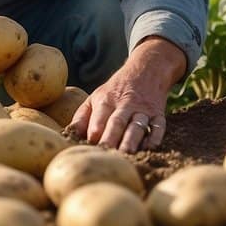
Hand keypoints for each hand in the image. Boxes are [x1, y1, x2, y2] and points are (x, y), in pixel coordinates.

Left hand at [68, 37, 185, 152]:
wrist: (146, 70)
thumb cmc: (115, 91)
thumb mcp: (95, 98)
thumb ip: (81, 118)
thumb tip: (67, 136)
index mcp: (106, 100)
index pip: (98, 118)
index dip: (94, 132)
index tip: (89, 148)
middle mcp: (124, 104)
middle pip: (117, 122)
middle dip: (111, 138)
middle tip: (106, 155)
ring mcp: (142, 109)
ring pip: (137, 125)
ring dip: (132, 140)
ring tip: (127, 155)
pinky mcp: (158, 114)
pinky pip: (159, 126)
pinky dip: (155, 137)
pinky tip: (150, 148)